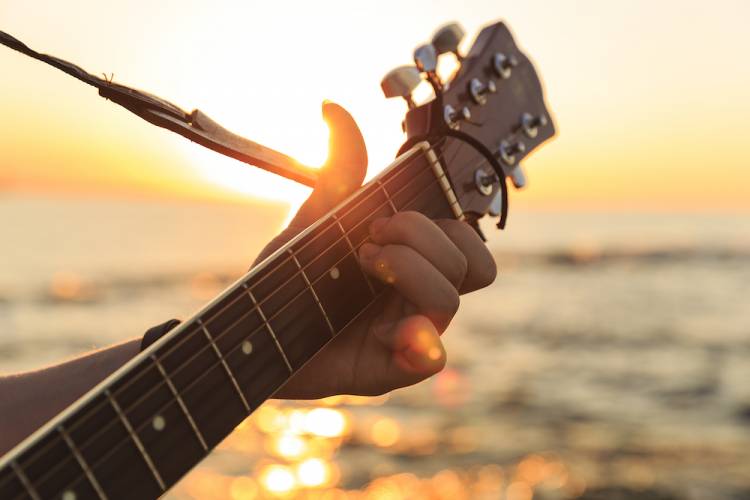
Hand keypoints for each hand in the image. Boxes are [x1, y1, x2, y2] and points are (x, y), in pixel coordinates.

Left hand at [255, 101, 496, 397]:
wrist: (248, 329)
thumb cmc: (290, 277)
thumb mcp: (314, 220)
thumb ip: (337, 172)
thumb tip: (332, 106)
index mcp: (415, 263)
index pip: (468, 242)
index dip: (441, 224)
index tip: (383, 215)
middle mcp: (420, 296)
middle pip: (473, 264)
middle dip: (422, 238)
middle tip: (369, 239)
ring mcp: (408, 331)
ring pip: (450, 299)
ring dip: (410, 270)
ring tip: (363, 263)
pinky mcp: (389, 368)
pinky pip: (430, 358)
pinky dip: (420, 340)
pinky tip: (395, 330)